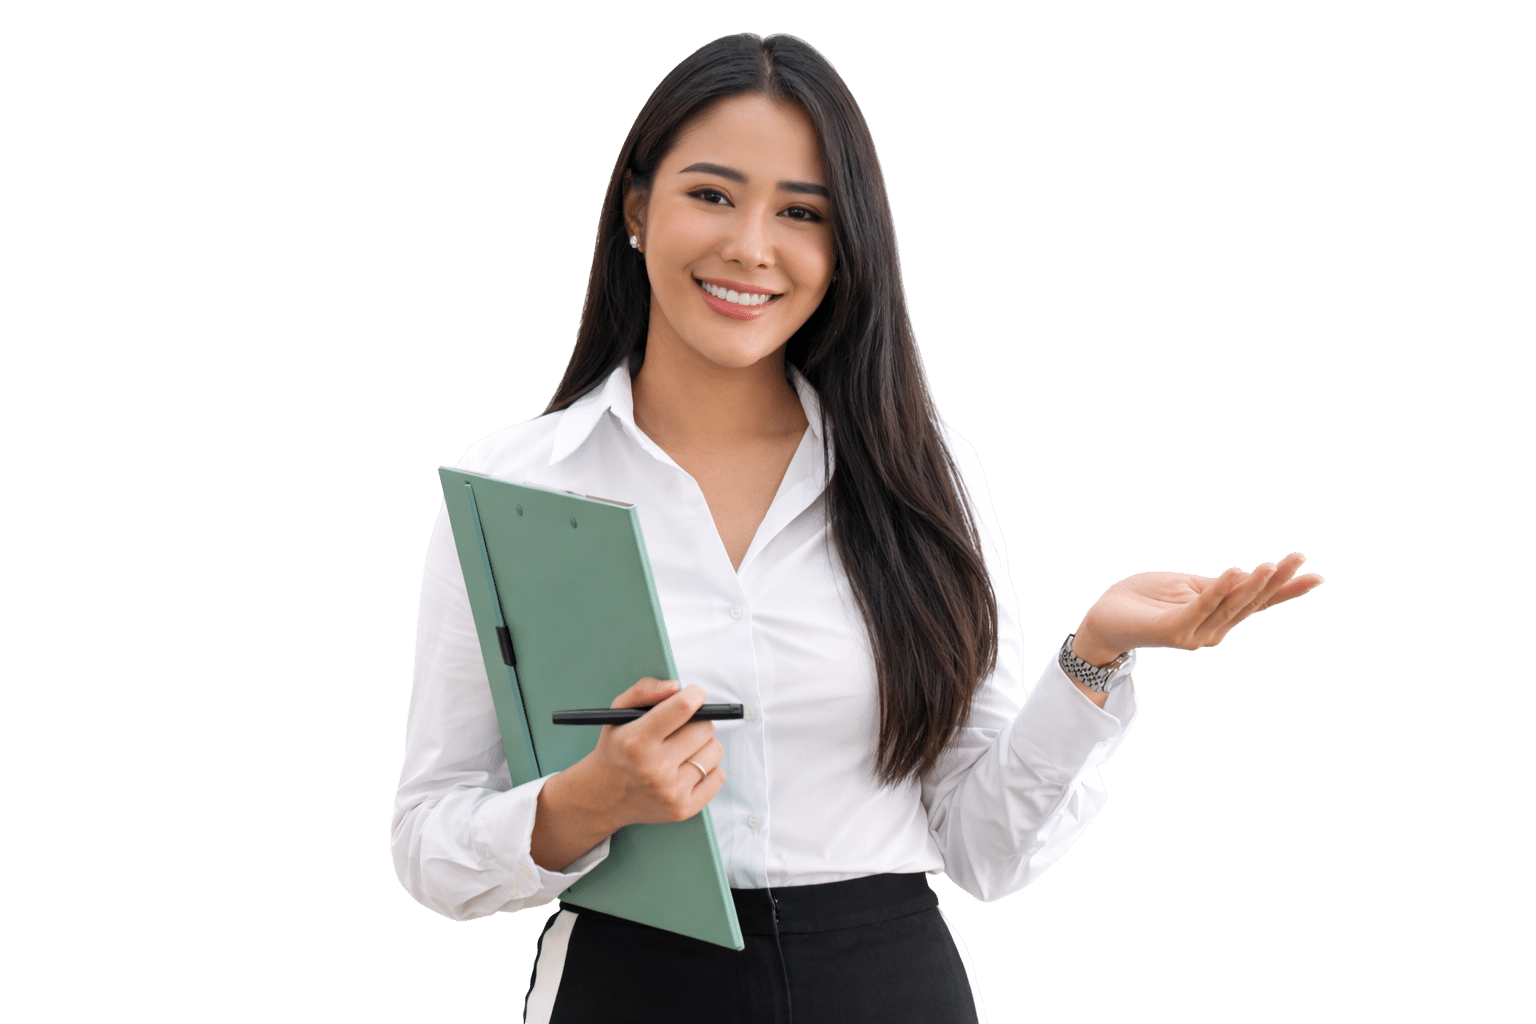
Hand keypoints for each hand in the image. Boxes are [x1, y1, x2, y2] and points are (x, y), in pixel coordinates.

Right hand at [531, 677, 724, 870]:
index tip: (694, 695)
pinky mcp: (685, 809)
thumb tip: (676, 688)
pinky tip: (687, 769)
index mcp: (637, 741)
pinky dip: (707, 769)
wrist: (604, 797)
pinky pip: (718, 775)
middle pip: (705, 728)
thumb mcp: (618, 713)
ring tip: (682, 750)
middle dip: (696, 723)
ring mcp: (671, 792)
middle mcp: (655, 768)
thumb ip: (644, 690)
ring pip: (715, 750)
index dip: (694, 695)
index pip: (683, 708)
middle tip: (681, 729)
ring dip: (703, 746)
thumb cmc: (617, 749)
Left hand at [1072, 552, 1325, 667]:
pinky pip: (1199, 607)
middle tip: (1299, 559)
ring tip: (1270, 564)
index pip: (1258, 602)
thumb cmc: (1146, 599)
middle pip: (1250, 602)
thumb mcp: (1189, 585)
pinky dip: (1217, 590)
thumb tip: (1250, 574)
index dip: (1287, 590)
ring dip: (1251, 584)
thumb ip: (1218, 585)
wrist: (1106, 617)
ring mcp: (1194, 634)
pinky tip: (1232, 572)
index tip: (1318, 576)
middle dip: (1276, 581)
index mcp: (1218, 616)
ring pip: (1229, 605)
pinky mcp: (1173, 630)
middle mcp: (1212, 630)